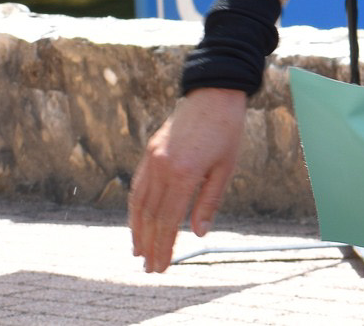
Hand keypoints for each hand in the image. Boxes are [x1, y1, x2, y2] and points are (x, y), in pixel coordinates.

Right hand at [129, 87, 248, 272]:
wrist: (214, 94)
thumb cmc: (227, 131)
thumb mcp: (226, 168)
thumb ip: (209, 201)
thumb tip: (199, 234)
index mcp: (184, 173)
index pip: (168, 220)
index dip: (163, 246)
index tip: (161, 266)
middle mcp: (163, 167)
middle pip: (150, 216)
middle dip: (149, 245)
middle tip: (149, 268)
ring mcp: (152, 158)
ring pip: (138, 203)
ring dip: (137, 230)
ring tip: (138, 251)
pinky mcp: (149, 151)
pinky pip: (138, 185)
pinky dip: (136, 207)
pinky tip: (138, 221)